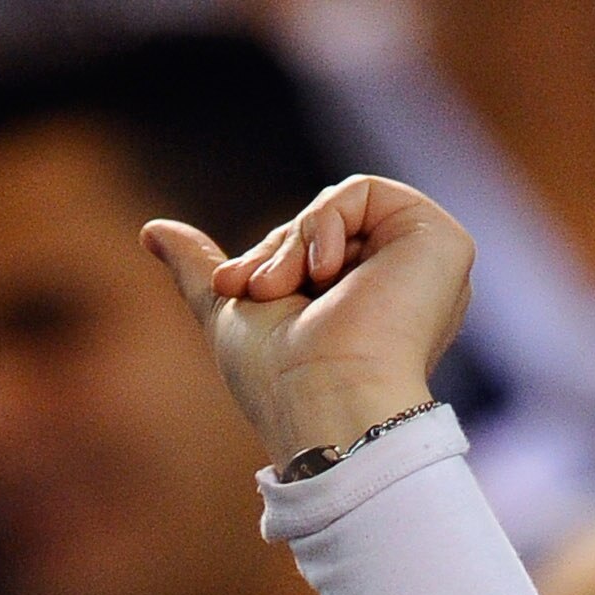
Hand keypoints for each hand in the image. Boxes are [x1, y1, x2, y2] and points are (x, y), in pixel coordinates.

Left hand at [143, 177, 471, 469]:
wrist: (323, 404)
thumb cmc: (278, 383)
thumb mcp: (229, 313)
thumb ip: (198, 272)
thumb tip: (151, 231)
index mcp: (365, 313)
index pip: (307, 249)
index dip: (266, 259)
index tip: (235, 290)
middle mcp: (401, 292)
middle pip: (322, 226)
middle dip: (277, 250)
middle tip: (260, 291)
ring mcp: (425, 269)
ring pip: (340, 208)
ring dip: (295, 242)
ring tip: (289, 288)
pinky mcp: (443, 244)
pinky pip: (366, 191)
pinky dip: (328, 220)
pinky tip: (327, 270)